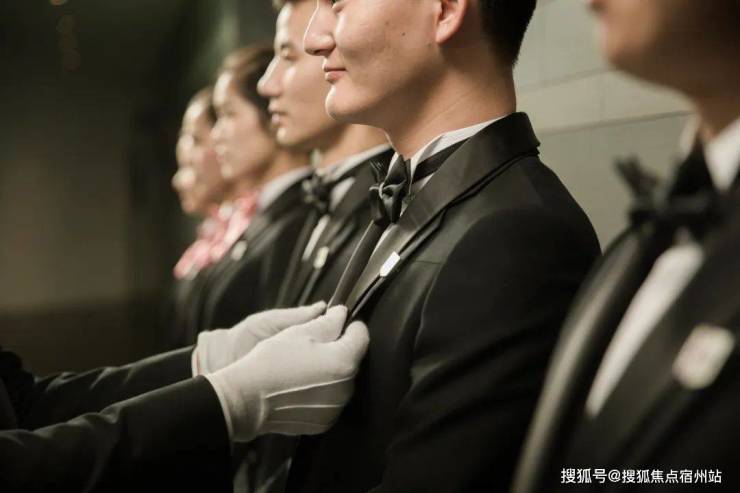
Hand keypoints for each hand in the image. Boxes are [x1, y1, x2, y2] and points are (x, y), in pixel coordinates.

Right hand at [205, 306, 369, 441]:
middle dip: (339, 350)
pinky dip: (322, 392)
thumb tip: (343, 314)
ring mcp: (336, 408)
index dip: (349, 325)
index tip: (335, 323)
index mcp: (344, 361)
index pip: (362, 335)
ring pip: (342, 381)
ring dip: (331, 372)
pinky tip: (301, 387)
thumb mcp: (300, 332)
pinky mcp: (324, 422)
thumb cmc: (273, 360)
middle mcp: (347, 388)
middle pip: (352, 360)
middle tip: (313, 346)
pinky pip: (330, 400)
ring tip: (305, 368)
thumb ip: (329, 322)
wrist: (247, 399)